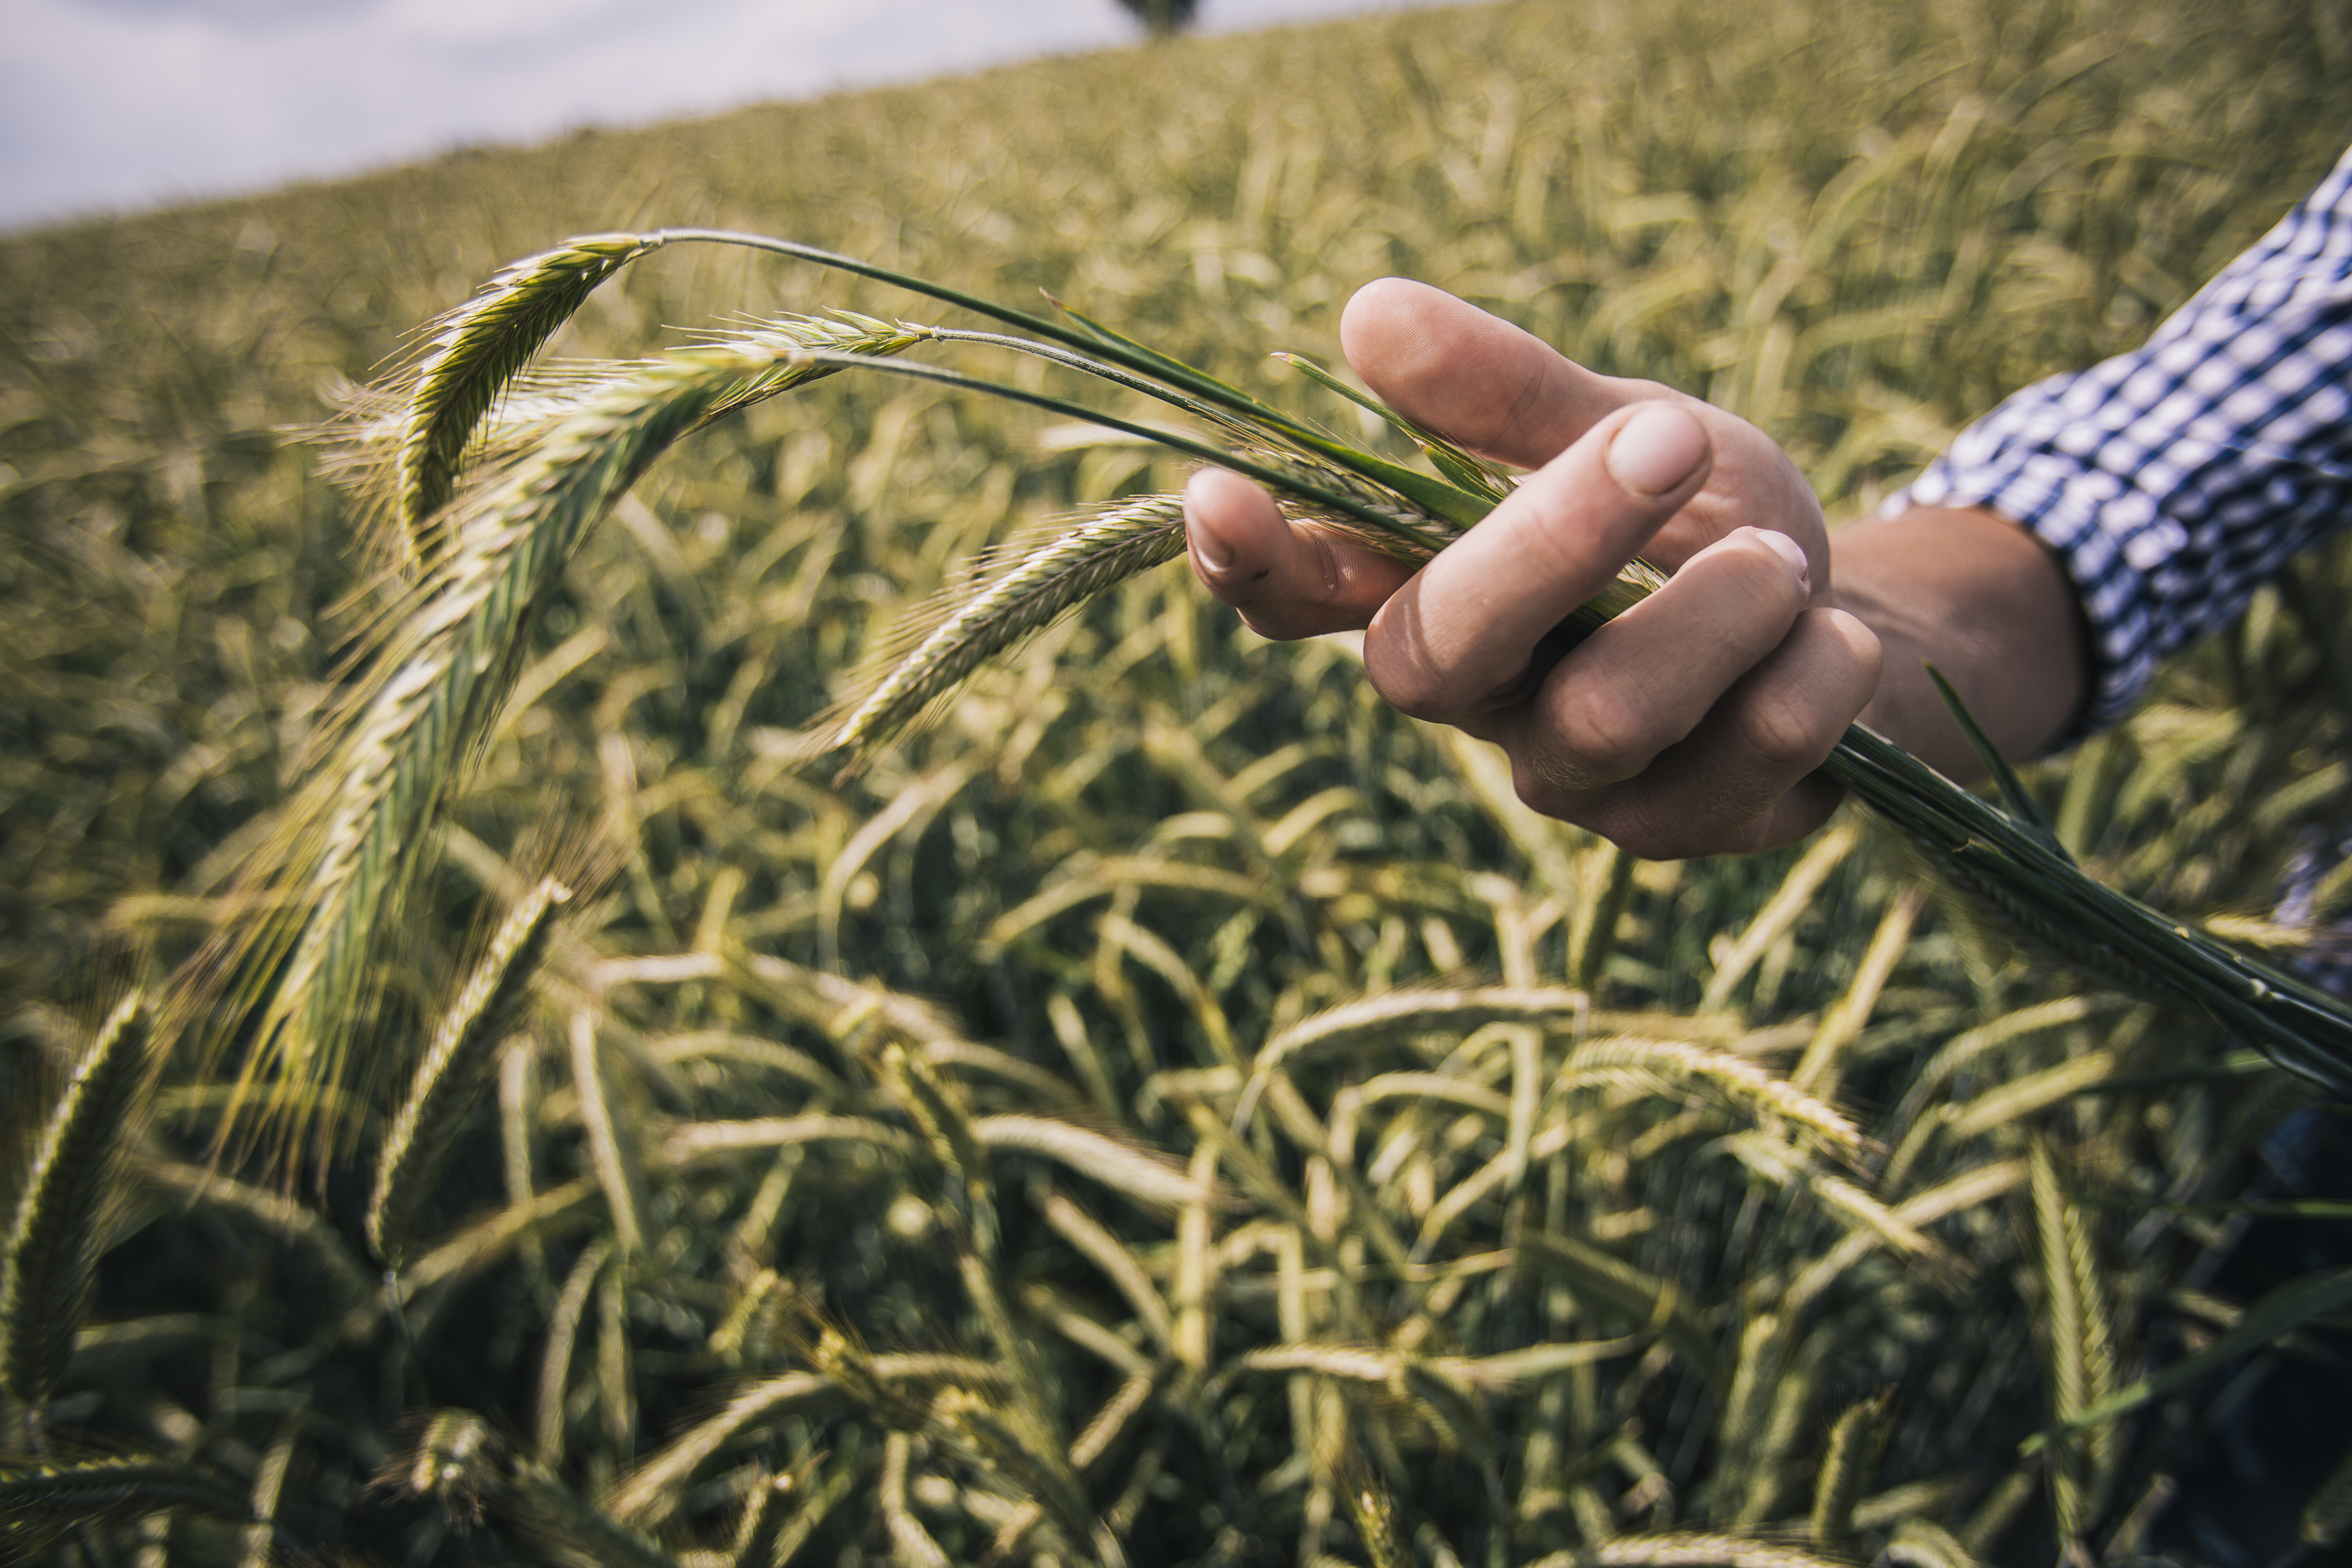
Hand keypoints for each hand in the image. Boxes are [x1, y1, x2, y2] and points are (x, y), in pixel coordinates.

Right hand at [1187, 278, 1881, 857]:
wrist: (1849, 624)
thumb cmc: (1697, 516)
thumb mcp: (1618, 422)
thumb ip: (1502, 390)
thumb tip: (1367, 314)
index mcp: (1429, 586)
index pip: (1300, 594)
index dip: (1250, 563)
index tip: (1218, 494)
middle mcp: (1475, 696)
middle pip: (1436, 653)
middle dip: (1550, 540)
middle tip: (1669, 438)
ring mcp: (1567, 778)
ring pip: (1601, 717)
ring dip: (1715, 612)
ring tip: (1784, 554)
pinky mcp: (1674, 833)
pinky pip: (1740, 759)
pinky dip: (1809, 669)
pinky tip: (1832, 637)